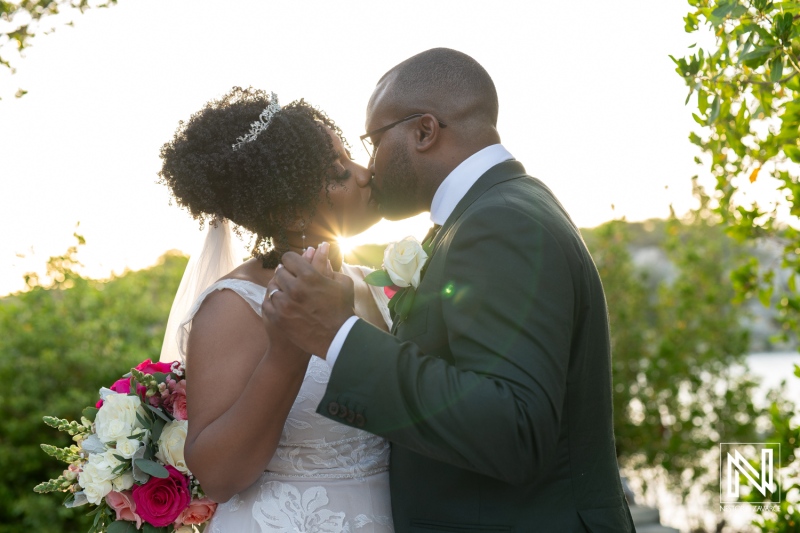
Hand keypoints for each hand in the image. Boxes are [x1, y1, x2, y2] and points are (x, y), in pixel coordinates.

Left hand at [262, 242, 354, 356]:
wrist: (337, 339)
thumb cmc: (342, 310)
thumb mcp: (342, 284)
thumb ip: (329, 264)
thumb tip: (322, 247)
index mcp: (310, 276)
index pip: (289, 258)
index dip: (292, 260)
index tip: (293, 265)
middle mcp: (295, 288)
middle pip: (279, 272)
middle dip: (285, 274)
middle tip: (290, 279)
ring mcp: (285, 304)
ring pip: (272, 287)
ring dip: (279, 288)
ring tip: (286, 292)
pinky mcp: (278, 318)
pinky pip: (267, 303)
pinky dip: (273, 302)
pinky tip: (281, 304)